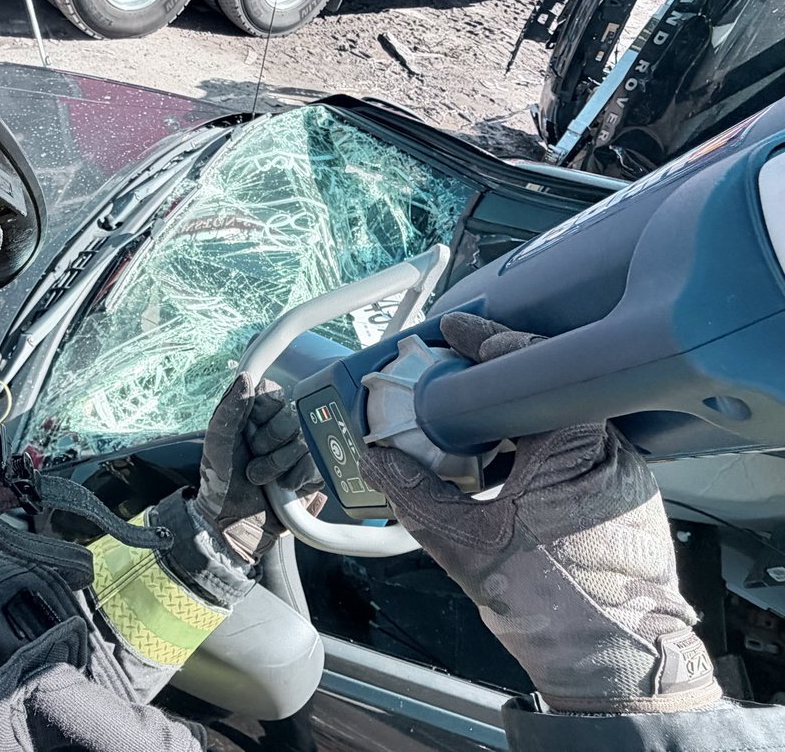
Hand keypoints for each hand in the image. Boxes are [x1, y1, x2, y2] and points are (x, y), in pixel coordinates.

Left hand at [195, 373, 324, 562]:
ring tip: (261, 478)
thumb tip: (246, 378)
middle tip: (254, 456)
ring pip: (304, 441)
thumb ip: (230, 409)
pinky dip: (296, 477)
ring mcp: (299, 452)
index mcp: (258, 416)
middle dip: (268, 442)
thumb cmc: (220, 481)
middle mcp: (281, 430)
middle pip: (292, 416)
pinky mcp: (312, 474)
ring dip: (277, 464)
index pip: (274, 394)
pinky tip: (283, 486)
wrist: (231, 523)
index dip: (263, 412)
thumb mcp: (217, 442)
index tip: (249, 430)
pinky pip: (316, 464)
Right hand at [361, 313, 721, 713]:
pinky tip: (499, 467)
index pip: (532, 365)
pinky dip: (533, 447)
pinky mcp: (622, 498)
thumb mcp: (463, 545)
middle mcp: (608, 448)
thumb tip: (378, 459)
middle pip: (544, 388)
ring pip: (559, 421)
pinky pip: (574, 452)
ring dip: (512, 419)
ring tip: (465, 426)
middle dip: (492, 382)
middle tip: (446, 377)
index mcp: (575, 444)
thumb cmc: (553, 606)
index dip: (486, 342)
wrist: (615, 667)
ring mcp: (621, 473)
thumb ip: (416, 493)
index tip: (453, 332)